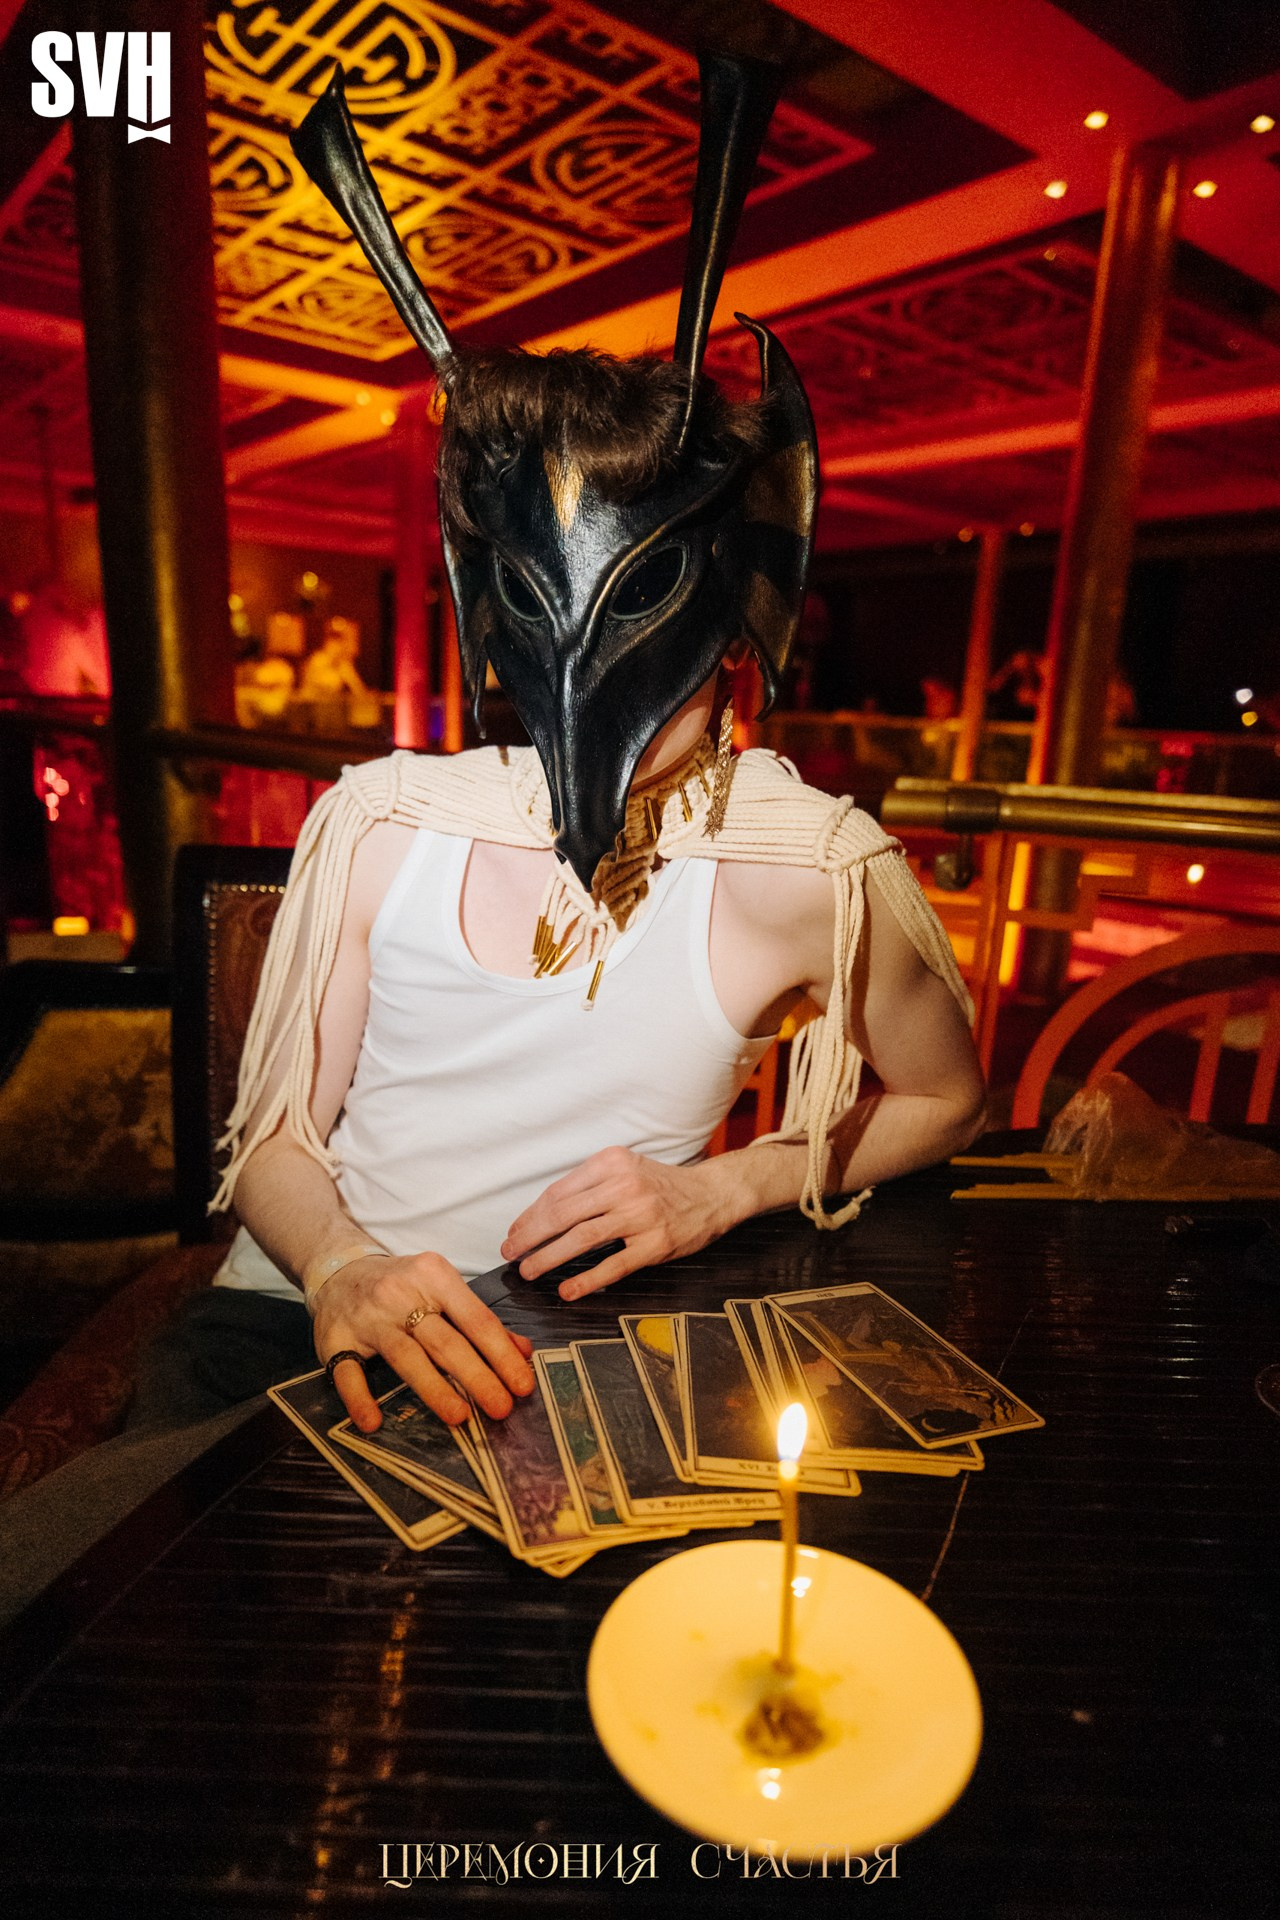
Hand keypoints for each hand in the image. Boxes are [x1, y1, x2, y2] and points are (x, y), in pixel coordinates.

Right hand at [313, 1251, 534, 1433]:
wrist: (339, 1270)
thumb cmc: (402, 1285)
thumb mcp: (441, 1287)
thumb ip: (479, 1319)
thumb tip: (523, 1351)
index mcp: (434, 1275)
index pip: (476, 1318)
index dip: (501, 1354)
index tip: (522, 1384)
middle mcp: (400, 1294)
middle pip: (445, 1341)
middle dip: (478, 1376)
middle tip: (501, 1407)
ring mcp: (368, 1317)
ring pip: (406, 1356)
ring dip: (434, 1388)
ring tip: (460, 1416)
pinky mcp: (336, 1339)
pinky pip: (347, 1371)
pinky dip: (359, 1398)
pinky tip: (373, 1421)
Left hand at [501, 1147, 734, 1299]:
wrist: (713, 1194)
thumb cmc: (661, 1185)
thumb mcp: (625, 1169)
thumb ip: (589, 1185)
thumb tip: (541, 1215)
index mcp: (611, 1162)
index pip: (558, 1192)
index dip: (530, 1215)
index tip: (514, 1232)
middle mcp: (624, 1185)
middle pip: (563, 1214)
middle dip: (530, 1236)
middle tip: (510, 1253)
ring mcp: (641, 1215)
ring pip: (582, 1238)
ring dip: (549, 1257)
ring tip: (529, 1271)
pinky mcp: (656, 1244)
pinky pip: (613, 1265)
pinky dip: (586, 1280)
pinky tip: (567, 1291)